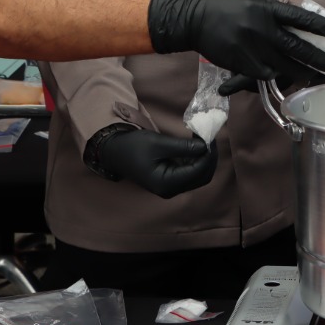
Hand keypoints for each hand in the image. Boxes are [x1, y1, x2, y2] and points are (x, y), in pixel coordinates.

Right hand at [97, 127, 218, 198]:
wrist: (115, 153)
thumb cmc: (133, 147)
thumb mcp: (158, 143)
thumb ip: (183, 146)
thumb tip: (206, 145)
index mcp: (166, 183)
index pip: (198, 171)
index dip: (208, 154)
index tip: (210, 135)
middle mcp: (171, 189)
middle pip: (202, 176)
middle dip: (210, 157)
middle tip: (210, 136)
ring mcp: (171, 187)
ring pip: (199, 175)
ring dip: (205, 158)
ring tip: (204, 139)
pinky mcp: (171, 181)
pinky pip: (191, 173)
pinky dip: (198, 160)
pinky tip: (196, 145)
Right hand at [147, 0, 324, 95]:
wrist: (196, 19)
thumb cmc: (226, 5)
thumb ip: (274, 9)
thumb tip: (296, 18)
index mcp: (268, 9)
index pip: (301, 19)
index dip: (320, 27)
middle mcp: (263, 29)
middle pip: (297, 47)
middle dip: (317, 58)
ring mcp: (253, 48)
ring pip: (284, 66)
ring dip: (300, 72)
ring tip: (311, 76)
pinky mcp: (242, 63)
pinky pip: (265, 73)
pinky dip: (274, 74)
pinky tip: (280, 74)